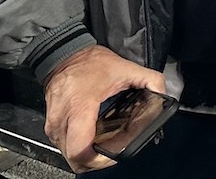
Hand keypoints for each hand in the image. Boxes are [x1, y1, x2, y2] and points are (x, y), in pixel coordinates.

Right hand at [42, 45, 162, 172]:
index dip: (100, 160)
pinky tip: (92, 138)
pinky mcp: (51, 125)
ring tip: (104, 145)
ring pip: (67, 155)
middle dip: (95, 162)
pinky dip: (78, 146)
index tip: (114, 154)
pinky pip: (63, 145)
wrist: (64, 54)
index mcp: (79, 109)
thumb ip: (151, 81)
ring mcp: (53, 125)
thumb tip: (164, 96)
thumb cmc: (91, 62)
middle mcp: (61, 121)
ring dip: (86, 155)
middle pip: (74, 159)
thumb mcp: (126, 68)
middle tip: (112, 152)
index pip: (81, 150)